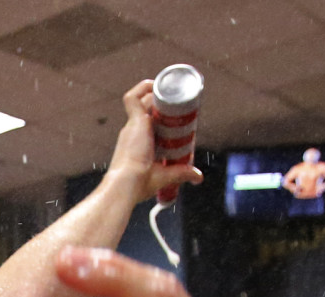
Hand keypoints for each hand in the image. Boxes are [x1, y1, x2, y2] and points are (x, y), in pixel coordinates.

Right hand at [103, 80, 203, 205]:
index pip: (148, 122)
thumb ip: (182, 173)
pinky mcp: (133, 121)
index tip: (178, 116)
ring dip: (154, 92)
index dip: (162, 116)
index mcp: (137, 144)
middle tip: (182, 103)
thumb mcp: (165, 175)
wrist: (127, 184)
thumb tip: (198, 177)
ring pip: (141, 100)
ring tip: (172, 91)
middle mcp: (132, 132)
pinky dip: (142, 88)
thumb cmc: (139, 184)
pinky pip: (133, 97)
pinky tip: (154, 84)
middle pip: (146, 108)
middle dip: (162, 102)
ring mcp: (132, 126)